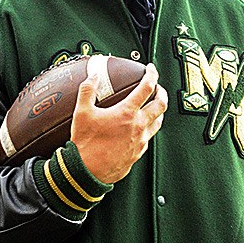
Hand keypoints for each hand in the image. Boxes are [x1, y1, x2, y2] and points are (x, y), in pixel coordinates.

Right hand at [70, 62, 167, 183]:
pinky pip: (149, 138)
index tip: (151, 69)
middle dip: (162, 92)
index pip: (147, 87)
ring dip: (159, 111)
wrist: (87, 173)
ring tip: (155, 106)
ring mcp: (140, 141)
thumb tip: (93, 77)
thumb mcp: (82, 112)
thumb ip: (88, 90)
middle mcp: (138, 126)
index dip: (152, 74)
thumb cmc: (85, 145)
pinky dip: (149, 128)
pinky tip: (141, 128)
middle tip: (158, 87)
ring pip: (158, 122)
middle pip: (161, 104)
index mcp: (126, 113)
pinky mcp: (138, 154)